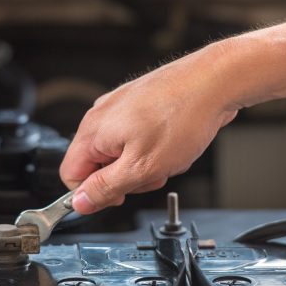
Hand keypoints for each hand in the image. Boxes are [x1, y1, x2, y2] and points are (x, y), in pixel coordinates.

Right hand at [60, 41, 242, 214]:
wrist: (215, 83)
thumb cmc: (182, 117)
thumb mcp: (141, 167)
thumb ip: (106, 188)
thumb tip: (80, 202)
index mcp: (93, 131)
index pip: (71, 176)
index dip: (93, 193)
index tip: (118, 195)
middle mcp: (102, 115)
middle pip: (99, 166)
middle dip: (126, 177)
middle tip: (151, 171)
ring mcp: (121, 108)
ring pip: (121, 154)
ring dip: (144, 164)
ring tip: (167, 155)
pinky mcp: (139, 105)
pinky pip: (137, 139)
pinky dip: (154, 148)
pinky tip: (172, 143)